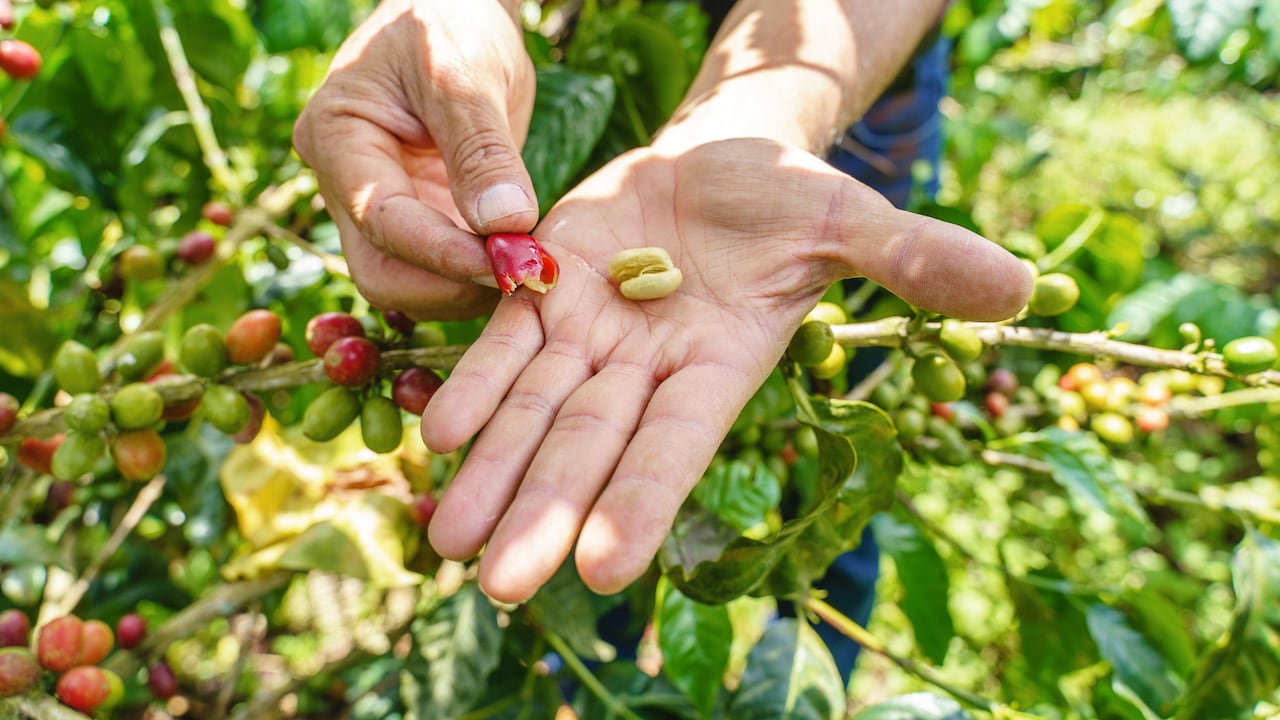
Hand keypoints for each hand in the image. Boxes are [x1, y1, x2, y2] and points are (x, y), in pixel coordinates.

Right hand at [292, 0, 535, 319]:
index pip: (381, 220)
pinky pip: (439, 268)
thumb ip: (483, 149)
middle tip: (521, 278)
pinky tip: (519, 259)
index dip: (442, 254)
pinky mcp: (418, 216)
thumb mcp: (466, 73)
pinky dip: (477, 274)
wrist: (456, 13)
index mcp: (336, 137)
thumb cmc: (450, 22)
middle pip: (382, 273)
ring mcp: (377, 206)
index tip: (506, 265)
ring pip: (409, 283)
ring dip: (467, 288)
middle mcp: (346, 183)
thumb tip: (504, 224)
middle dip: (450, 287)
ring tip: (527, 267)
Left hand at [420, 138, 1031, 602]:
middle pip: (591, 444)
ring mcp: (594, 330)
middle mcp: (650, 365)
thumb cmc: (789, 197)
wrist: (717, 159)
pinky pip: (505, 343)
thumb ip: (914, 261)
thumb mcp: (851, 220)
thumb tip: (1016, 288)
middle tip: (498, 583)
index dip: (643, 499)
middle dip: (545, 510)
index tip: (602, 569)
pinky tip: (436, 429)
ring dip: (491, 469)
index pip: (680, 442)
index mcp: (722, 363)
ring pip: (537, 408)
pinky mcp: (548, 288)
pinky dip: (473, 384)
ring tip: (444, 534)